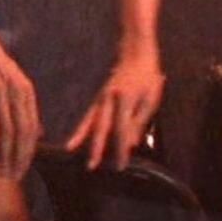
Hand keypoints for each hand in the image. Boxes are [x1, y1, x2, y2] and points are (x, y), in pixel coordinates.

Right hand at [0, 28, 39, 179]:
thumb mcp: (13, 86)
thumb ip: (23, 109)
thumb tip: (37, 133)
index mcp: (26, 92)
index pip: (32, 129)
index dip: (28, 153)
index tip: (21, 171)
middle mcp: (16, 90)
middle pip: (23, 132)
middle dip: (18, 158)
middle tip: (12, 177)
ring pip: (6, 128)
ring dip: (3, 154)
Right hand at [66, 53, 163, 169]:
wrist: (136, 54)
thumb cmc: (147, 78)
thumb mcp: (150, 100)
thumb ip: (139, 122)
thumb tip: (130, 144)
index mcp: (125, 99)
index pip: (122, 129)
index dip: (121, 149)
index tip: (120, 166)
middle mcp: (109, 99)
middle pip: (101, 127)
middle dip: (96, 147)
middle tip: (91, 165)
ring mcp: (101, 98)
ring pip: (90, 121)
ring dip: (81, 137)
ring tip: (71, 151)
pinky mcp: (98, 99)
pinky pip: (88, 116)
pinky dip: (81, 129)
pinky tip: (73, 141)